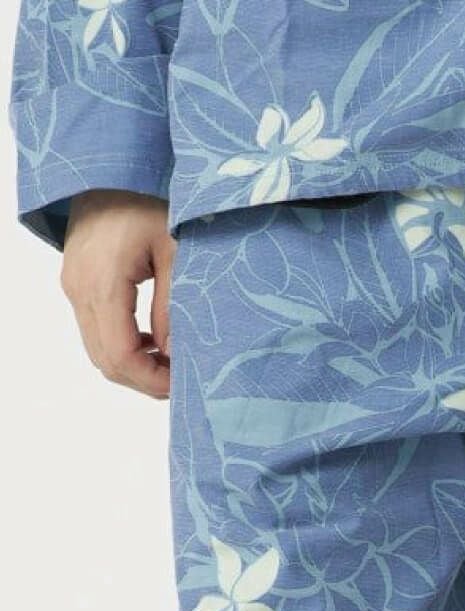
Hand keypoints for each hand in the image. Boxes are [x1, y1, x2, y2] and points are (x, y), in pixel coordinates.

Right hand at [61, 190, 174, 398]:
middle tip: (182, 381)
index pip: (121, 355)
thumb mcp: (176, 251)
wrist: (111, 162)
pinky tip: (153, 342)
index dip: (152, 380)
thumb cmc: (148, 197)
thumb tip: (174, 354)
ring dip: (134, 366)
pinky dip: (123, 346)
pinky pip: (95, 330)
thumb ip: (173, 307)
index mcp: (102, 283)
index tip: (183, 385)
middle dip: (144, 380)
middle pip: (106, 360)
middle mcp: (79, 288)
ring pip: (98, 349)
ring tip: (172, 365)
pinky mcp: (76, 281)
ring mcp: (73, 285)